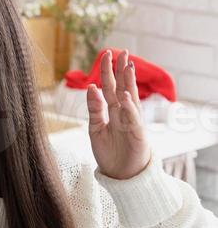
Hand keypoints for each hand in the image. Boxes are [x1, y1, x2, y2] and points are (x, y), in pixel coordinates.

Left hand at [86, 48, 151, 180]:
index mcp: (113, 109)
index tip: (106, 54)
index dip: (108, 70)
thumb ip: (94, 109)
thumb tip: (91, 87)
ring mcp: (132, 121)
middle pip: (123, 86)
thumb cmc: (109, 152)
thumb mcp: (96, 129)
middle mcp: (124, 112)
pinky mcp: (137, 133)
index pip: (110, 85)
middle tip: (123, 52)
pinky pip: (132, 118)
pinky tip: (124, 96)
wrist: (121, 175)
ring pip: (131, 98)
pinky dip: (129, 107)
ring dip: (129, 82)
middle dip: (122, 70)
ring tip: (128, 66)